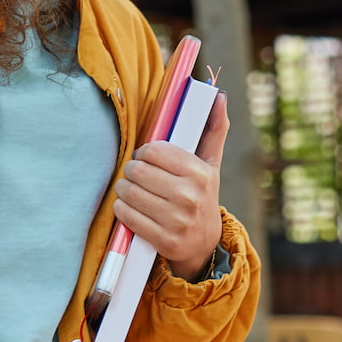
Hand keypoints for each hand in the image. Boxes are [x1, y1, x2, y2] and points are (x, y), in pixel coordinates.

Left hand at [111, 89, 230, 279]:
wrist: (204, 245)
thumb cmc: (202, 195)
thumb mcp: (211, 164)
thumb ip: (214, 129)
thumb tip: (219, 96)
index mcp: (200, 173)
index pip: (154, 150)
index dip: (145, 152)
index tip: (147, 157)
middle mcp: (190, 196)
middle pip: (138, 171)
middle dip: (132, 170)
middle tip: (137, 174)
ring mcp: (176, 220)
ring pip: (128, 192)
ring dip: (123, 188)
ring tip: (132, 189)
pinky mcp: (163, 240)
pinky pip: (126, 215)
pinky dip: (122, 208)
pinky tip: (131, 206)